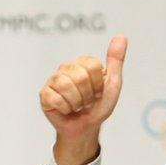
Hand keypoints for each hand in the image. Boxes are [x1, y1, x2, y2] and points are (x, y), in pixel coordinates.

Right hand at [40, 35, 126, 164]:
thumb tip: (121, 36)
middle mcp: (66, 67)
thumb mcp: (112, 84)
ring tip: (76, 106)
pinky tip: (65, 110)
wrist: (85, 128)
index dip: (98, 85)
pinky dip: (65, 109)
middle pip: (80, 76)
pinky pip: (55, 99)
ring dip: (76, 103)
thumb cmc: (98, 106)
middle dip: (87, 95)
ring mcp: (53, 80)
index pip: (92, 66)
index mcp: (83, 62)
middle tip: (86, 101)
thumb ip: (116, 60)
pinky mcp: (44, 94)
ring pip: (66, 86)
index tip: (97, 92)